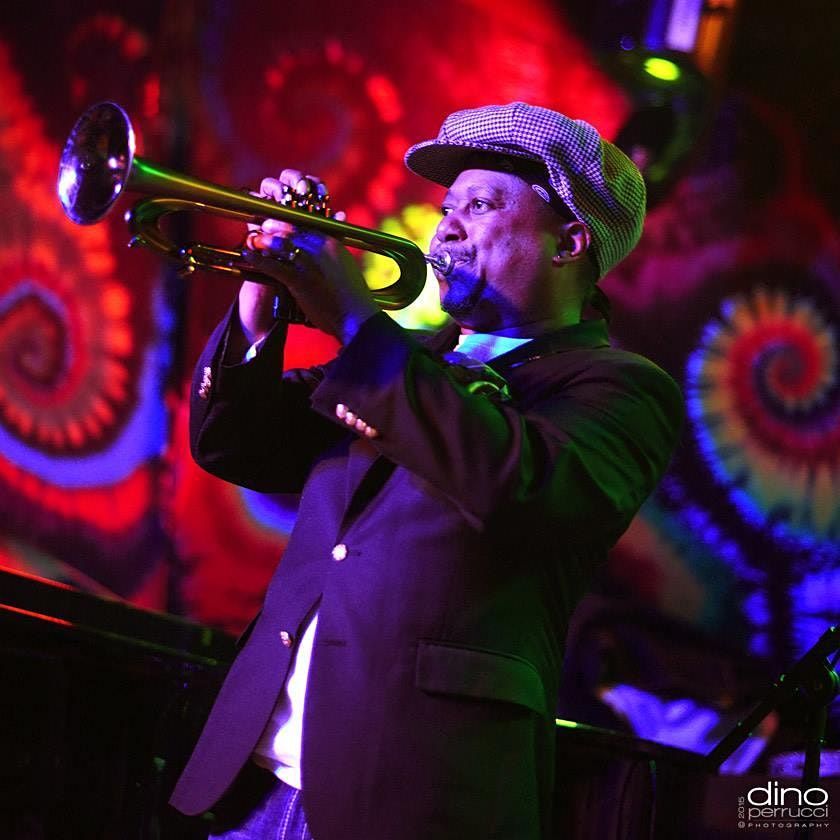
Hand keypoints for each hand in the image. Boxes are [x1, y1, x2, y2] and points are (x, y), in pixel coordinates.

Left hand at [242, 170, 377, 343]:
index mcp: (332, 243)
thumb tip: (328, 252)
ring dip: (263, 240)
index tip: (280, 222)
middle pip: (291, 230)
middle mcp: (320, 248)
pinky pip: (274, 266)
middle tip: (262, 226)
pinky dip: (258, 259)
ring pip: (280, 244)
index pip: (306, 225)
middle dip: (273, 227)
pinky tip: (248, 255)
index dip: (290, 223)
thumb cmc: (353, 297)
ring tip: (252, 239)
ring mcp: (309, 263)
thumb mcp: (346, 268)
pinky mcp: (299, 280)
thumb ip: (335, 256)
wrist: (357, 316)